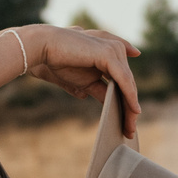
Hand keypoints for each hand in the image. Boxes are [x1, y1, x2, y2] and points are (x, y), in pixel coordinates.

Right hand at [24, 25, 143, 128]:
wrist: (44, 47)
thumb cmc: (58, 61)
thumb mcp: (81, 81)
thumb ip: (94, 89)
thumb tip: (93, 99)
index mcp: (108, 55)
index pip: (122, 81)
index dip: (126, 101)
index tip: (127, 123)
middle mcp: (114, 50)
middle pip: (128, 83)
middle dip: (130, 108)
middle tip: (130, 130)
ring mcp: (113, 50)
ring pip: (128, 83)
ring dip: (131, 107)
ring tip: (130, 127)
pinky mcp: (109, 53)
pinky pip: (124, 80)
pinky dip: (129, 96)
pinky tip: (133, 110)